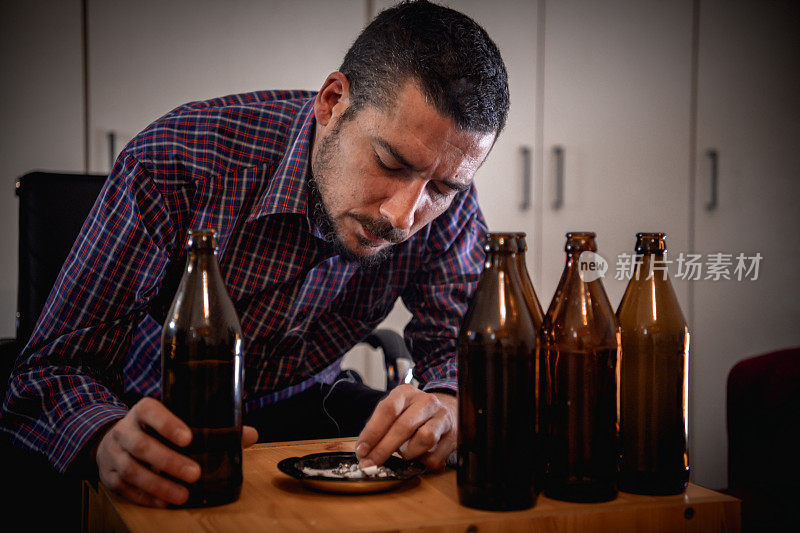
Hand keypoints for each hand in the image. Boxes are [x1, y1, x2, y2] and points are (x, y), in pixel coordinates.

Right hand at [96, 397, 257, 506]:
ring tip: (182, 495)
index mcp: (143, 410)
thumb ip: (211, 426)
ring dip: (158, 484)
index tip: (189, 438)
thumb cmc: (155, 429)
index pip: (152, 412)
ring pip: (132, 470)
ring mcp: (113, 453)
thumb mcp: (177, 420)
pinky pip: (125, 488)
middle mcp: (124, 430)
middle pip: (142, 446)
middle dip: (169, 461)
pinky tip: (165, 502)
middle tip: (194, 473)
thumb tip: (250, 434)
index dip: (168, 424)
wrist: (112, 439)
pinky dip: (146, 497)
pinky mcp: (108, 475)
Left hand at [355, 384, 456, 470]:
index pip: (388, 410)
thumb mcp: (396, 411)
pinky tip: (420, 456)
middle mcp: (427, 401)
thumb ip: (379, 427)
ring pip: (424, 439)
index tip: (362, 450)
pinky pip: (435, 456)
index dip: (373, 432)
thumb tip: (364, 452)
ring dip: (409, 453)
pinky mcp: (453, 435)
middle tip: (371, 463)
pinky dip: (423, 462)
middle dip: (384, 449)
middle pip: (404, 426)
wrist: (448, 409)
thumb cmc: (413, 414)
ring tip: (405, 453)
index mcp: (407, 393)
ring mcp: (442, 417)